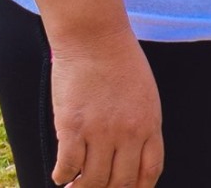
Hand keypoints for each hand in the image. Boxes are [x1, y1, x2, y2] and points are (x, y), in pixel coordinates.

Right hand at [47, 32, 162, 187]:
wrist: (95, 37)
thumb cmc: (120, 61)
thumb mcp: (145, 95)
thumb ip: (141, 125)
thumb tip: (128, 156)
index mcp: (150, 124)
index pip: (150, 172)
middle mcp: (128, 133)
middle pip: (121, 182)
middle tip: (95, 187)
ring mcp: (100, 131)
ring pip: (93, 181)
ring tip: (75, 186)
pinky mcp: (72, 127)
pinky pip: (67, 166)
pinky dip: (62, 176)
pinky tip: (61, 174)